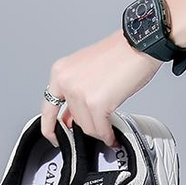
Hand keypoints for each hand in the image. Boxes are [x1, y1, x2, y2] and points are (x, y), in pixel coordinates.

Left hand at [42, 31, 163, 146]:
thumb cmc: (119, 55)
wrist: (138, 46)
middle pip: (74, 121)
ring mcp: (80, 93)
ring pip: (88, 128)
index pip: (48, 107)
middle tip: (101, 126)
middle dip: (90, 126)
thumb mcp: (87, 72)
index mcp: (61, 72)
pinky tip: (112, 136)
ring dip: (101, 132)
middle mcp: (66, 81)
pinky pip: (101, 130)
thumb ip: (76, 94)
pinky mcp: (96, 103)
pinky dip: (108, 136)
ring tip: (109, 129)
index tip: (54, 137)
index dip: (50, 127)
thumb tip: (73, 118)